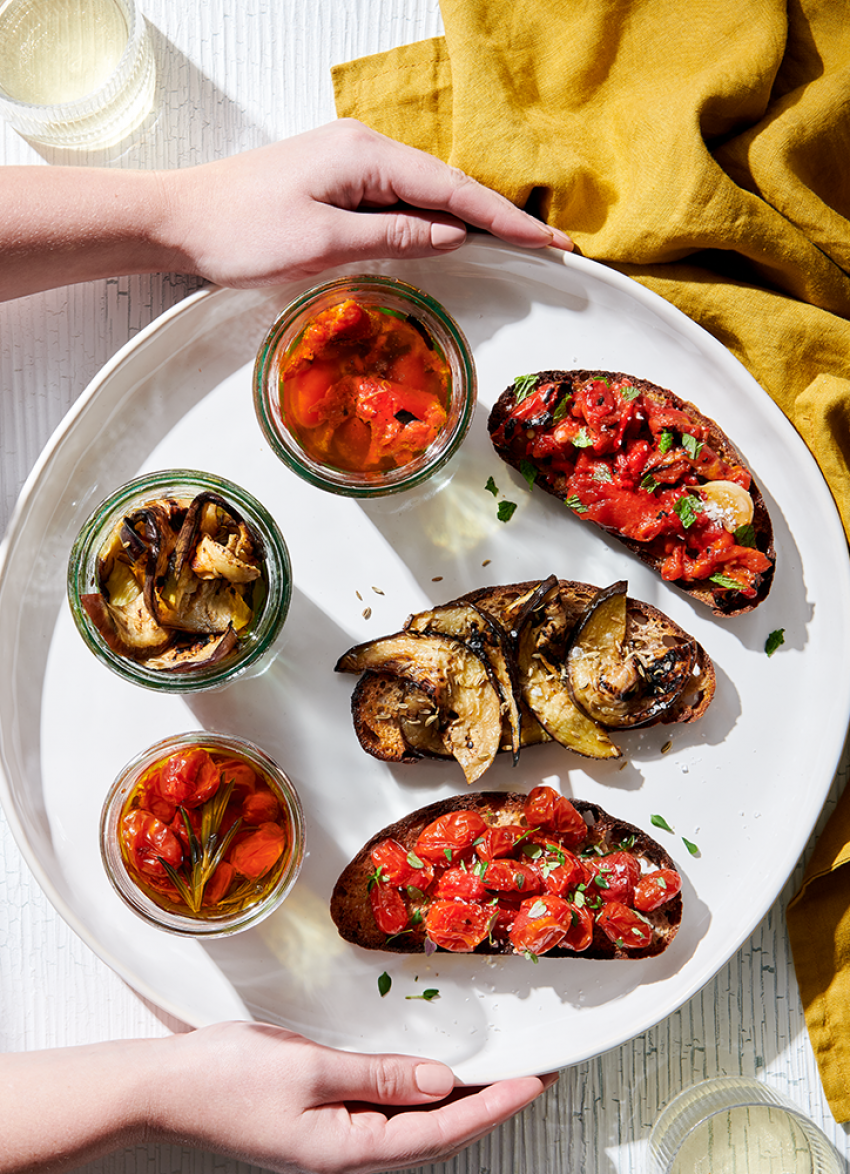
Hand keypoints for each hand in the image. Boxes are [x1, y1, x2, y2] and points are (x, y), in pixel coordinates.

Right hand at [148, 1022, 556, 1172]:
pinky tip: (434, 1076)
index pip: (441, 1130)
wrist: (167, 1089)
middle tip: (532, 1077)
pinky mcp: (325, 1122)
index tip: (534, 1082)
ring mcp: (336, 1140)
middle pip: (436, 1135)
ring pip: (415, 1126)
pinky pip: (387, 1112)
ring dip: (459, 1102)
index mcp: (348, 1150)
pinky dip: (421, 1092)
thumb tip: (441, 1082)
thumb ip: (378, 1076)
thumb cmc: (227, 1079)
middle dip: (489, 1107)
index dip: (494, 1106)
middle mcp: (348, 1153)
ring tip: (498, 1076)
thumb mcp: (309, 1068)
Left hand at [158, 118, 571, 286]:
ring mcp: (349, 161)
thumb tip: (453, 235)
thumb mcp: (323, 241)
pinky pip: (400, 199)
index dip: (506, 221)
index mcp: (364, 155)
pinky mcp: (337, 180)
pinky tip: (456, 236)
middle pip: (448, 187)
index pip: (453, 192)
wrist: (179, 220)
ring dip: (471, 219)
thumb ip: (394, 235)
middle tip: (551, 247)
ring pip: (427, 193)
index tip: (551, 242)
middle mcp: (362, 148)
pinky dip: (434, 219)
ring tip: (519, 245)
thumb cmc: (241, 232)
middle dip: (501, 218)